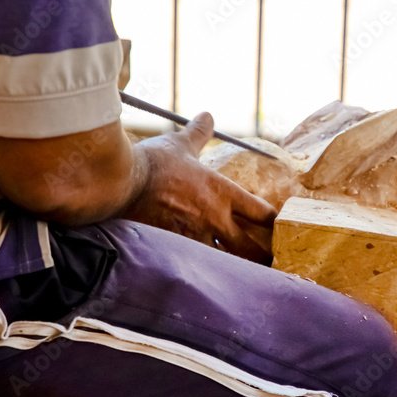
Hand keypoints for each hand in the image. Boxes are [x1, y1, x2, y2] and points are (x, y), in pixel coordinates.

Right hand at [123, 112, 276, 263]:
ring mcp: (197, 237)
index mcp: (222, 192)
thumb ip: (199, 133)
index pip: (262, 212)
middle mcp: (216, 217)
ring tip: (242, 277)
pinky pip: (199, 268)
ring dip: (236, 269)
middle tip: (266, 261)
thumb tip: (208, 115)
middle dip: (262, 256)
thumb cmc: (153, 163)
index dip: (273, 222)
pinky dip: (207, 274)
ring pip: (228, 263)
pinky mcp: (176, 250)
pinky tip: (210, 280)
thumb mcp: (180, 145)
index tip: (274, 227)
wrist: (121, 183)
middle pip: (253, 247)